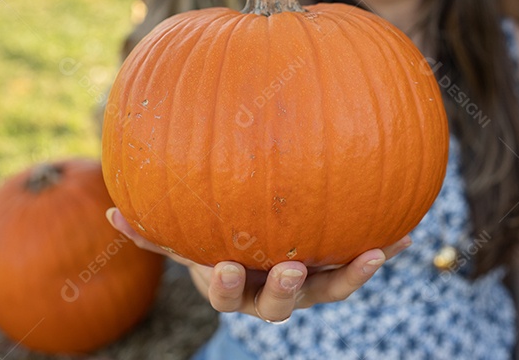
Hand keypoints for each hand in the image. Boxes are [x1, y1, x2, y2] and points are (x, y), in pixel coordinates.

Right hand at [106, 207, 410, 321]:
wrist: (252, 249)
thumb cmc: (213, 240)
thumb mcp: (185, 236)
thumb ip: (152, 231)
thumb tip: (111, 214)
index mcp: (237, 287)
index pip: (229, 293)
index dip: (228, 284)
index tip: (226, 267)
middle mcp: (274, 293)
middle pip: (283, 304)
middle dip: (288, 289)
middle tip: (294, 267)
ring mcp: (309, 287)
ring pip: (332, 289)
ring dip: (353, 274)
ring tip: (373, 252)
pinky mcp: (336, 271)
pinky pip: (360, 263)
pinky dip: (383, 250)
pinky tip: (407, 229)